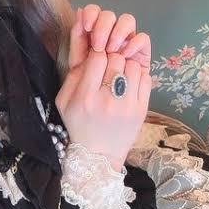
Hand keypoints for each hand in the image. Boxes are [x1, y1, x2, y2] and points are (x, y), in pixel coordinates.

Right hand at [55, 5, 151, 170]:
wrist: (98, 155)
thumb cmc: (77, 124)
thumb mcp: (63, 101)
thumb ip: (74, 76)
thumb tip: (90, 53)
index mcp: (85, 96)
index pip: (98, 57)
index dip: (97, 54)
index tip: (96, 60)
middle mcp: (107, 100)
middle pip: (117, 58)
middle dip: (112, 58)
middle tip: (108, 66)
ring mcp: (127, 105)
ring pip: (132, 66)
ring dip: (125, 66)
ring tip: (119, 75)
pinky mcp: (141, 109)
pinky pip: (145, 78)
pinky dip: (137, 76)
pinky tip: (129, 83)